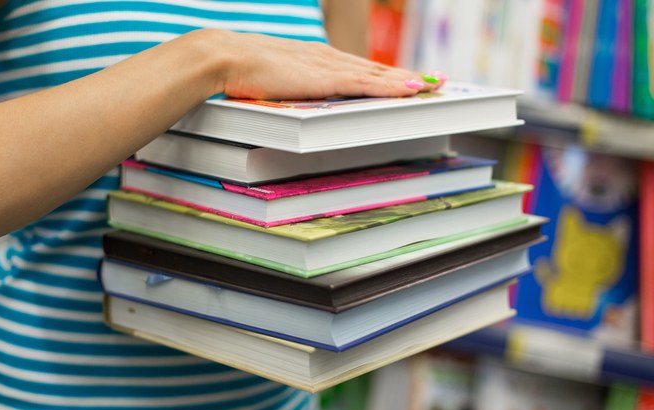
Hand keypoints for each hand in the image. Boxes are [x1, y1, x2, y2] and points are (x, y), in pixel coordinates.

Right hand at [210, 30, 442, 99]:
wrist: (227, 58)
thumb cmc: (241, 71)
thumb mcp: (273, 79)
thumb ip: (290, 86)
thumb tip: (294, 99)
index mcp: (316, 59)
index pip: (359, 68)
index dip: (385, 74)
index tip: (406, 79)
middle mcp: (328, 58)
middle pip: (376, 69)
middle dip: (406, 76)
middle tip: (434, 82)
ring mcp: (329, 67)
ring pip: (378, 75)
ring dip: (407, 81)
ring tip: (433, 87)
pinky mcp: (327, 78)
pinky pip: (368, 84)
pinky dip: (391, 86)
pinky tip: (411, 90)